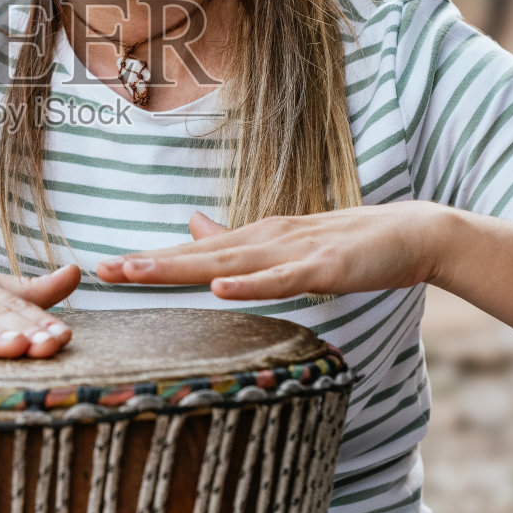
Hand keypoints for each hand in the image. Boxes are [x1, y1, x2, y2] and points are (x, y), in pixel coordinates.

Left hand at [94, 202, 449, 300]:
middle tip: (102, 269)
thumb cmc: (348, 243)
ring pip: (229, 263)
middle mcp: (266, 239)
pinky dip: (250, 284)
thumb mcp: (285, 241)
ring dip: (183, 267)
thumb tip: (193, 223)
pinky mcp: (323, 267)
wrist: (410, 233)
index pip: (195, 252)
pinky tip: (219, 289)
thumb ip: (240, 239)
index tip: (107, 267)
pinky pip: (281, 279)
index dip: (152, 260)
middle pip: (199, 255)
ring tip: (140, 272)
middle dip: (151, 263)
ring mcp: (294, 252)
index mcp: (256, 239)